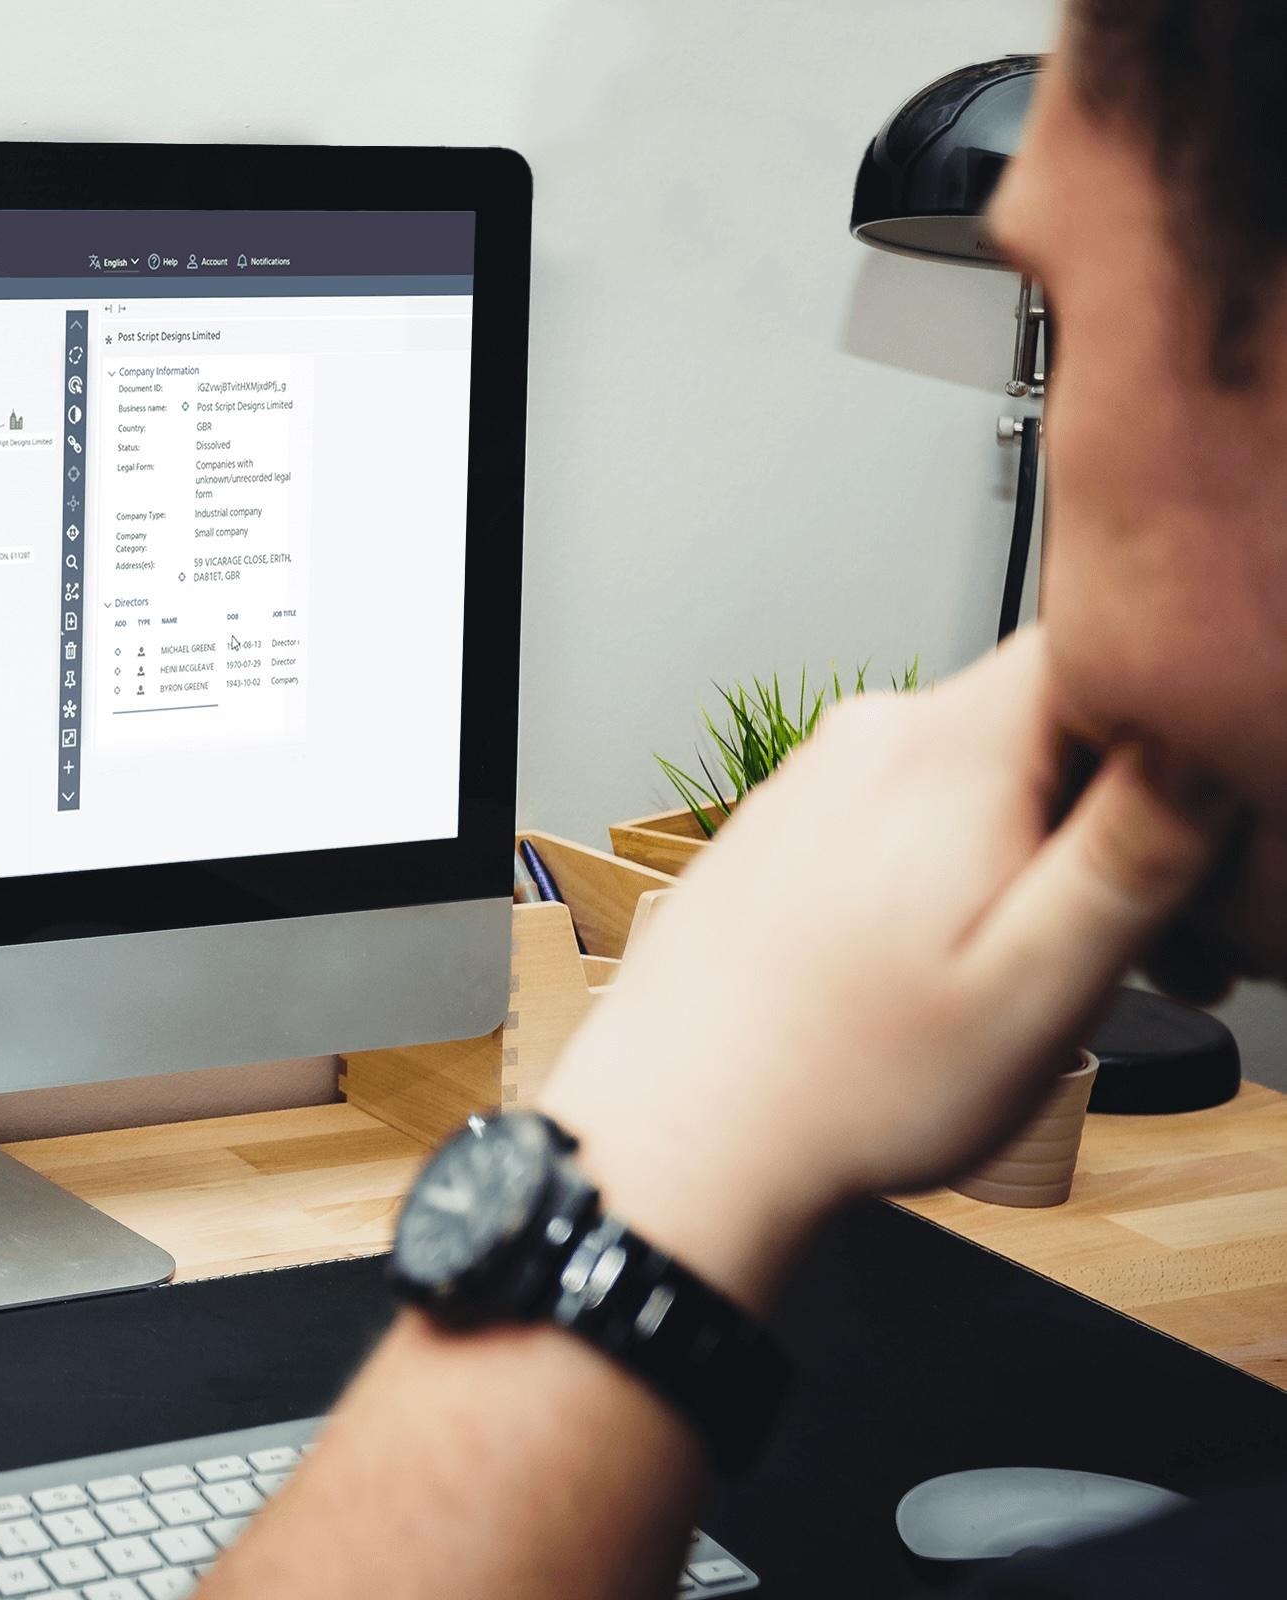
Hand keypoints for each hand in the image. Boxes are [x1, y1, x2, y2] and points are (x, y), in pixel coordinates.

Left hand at [538, 631, 1229, 1309]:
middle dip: (1118, 816)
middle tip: (1162, 946)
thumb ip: (1135, 852)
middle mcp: (871, 738)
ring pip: (977, 775)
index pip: (1100, 649)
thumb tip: (1205, 742)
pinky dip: (957, 870)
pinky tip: (954, 965)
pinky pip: (905, 813)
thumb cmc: (847, 1084)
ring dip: (1039, 854)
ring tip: (1047, 975)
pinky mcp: (787, 828)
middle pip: (1045, 720)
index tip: (1200, 828)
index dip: (1177, 723)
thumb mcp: (1038, 985)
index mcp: (945, 751)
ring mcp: (818, 780)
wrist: (679, 1135)